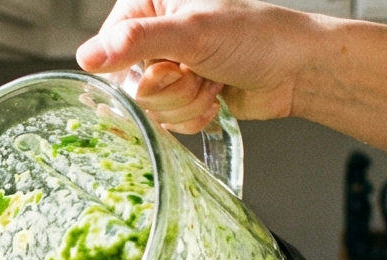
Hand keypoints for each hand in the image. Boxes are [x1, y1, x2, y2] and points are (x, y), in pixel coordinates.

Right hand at [78, 0, 315, 131]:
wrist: (298, 70)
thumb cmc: (257, 37)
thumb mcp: (193, 33)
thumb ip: (137, 42)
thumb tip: (87, 56)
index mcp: (150, 6)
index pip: (109, 48)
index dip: (137, 66)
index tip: (168, 63)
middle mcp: (157, 36)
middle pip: (130, 83)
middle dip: (170, 87)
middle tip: (198, 71)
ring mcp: (171, 68)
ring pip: (150, 106)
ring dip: (186, 102)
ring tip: (213, 81)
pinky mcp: (185, 95)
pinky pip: (168, 120)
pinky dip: (194, 116)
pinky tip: (216, 97)